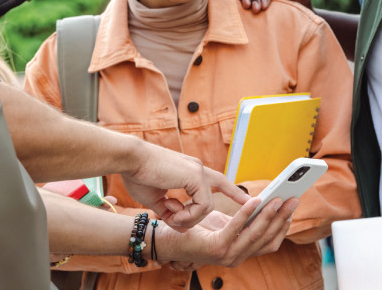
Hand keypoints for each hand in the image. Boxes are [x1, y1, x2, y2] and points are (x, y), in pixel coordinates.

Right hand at [121, 140, 249, 230]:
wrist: (130, 160)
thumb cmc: (138, 175)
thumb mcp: (155, 198)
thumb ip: (169, 209)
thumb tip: (178, 222)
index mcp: (187, 170)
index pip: (213, 179)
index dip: (227, 189)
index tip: (241, 196)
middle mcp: (196, 169)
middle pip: (221, 182)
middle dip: (236, 195)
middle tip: (250, 204)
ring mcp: (198, 171)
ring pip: (207, 206)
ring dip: (189, 218)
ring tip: (171, 216)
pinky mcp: (195, 176)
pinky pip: (202, 206)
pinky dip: (188, 216)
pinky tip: (173, 213)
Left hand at [160, 197, 298, 267]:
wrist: (169, 236)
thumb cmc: (195, 226)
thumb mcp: (224, 220)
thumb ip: (242, 218)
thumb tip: (262, 202)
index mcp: (242, 251)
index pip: (271, 241)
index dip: (284, 224)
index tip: (293, 205)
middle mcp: (238, 257)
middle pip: (268, 238)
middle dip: (282, 218)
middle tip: (293, 198)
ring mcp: (228, 255)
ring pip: (255, 234)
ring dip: (269, 216)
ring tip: (278, 199)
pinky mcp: (216, 248)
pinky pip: (235, 229)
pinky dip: (247, 214)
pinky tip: (254, 201)